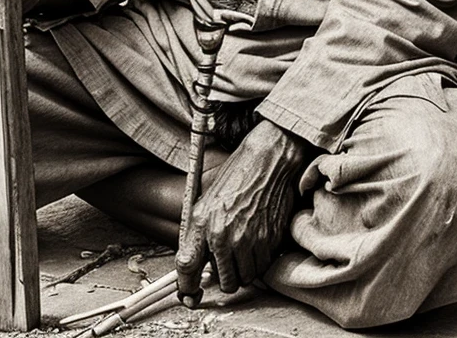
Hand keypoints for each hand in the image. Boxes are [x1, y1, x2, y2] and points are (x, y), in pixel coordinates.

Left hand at [177, 119, 309, 295]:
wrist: (266, 161)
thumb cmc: (236, 177)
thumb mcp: (206, 201)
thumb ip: (199, 234)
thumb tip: (194, 262)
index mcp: (203, 224)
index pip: (187, 267)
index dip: (186, 287)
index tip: (189, 294)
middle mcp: (225, 236)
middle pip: (226, 283)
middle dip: (227, 275)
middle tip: (229, 259)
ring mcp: (250, 240)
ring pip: (247, 278)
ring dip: (245, 269)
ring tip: (244, 246)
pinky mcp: (270, 240)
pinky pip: (264, 266)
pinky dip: (261, 260)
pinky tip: (258, 239)